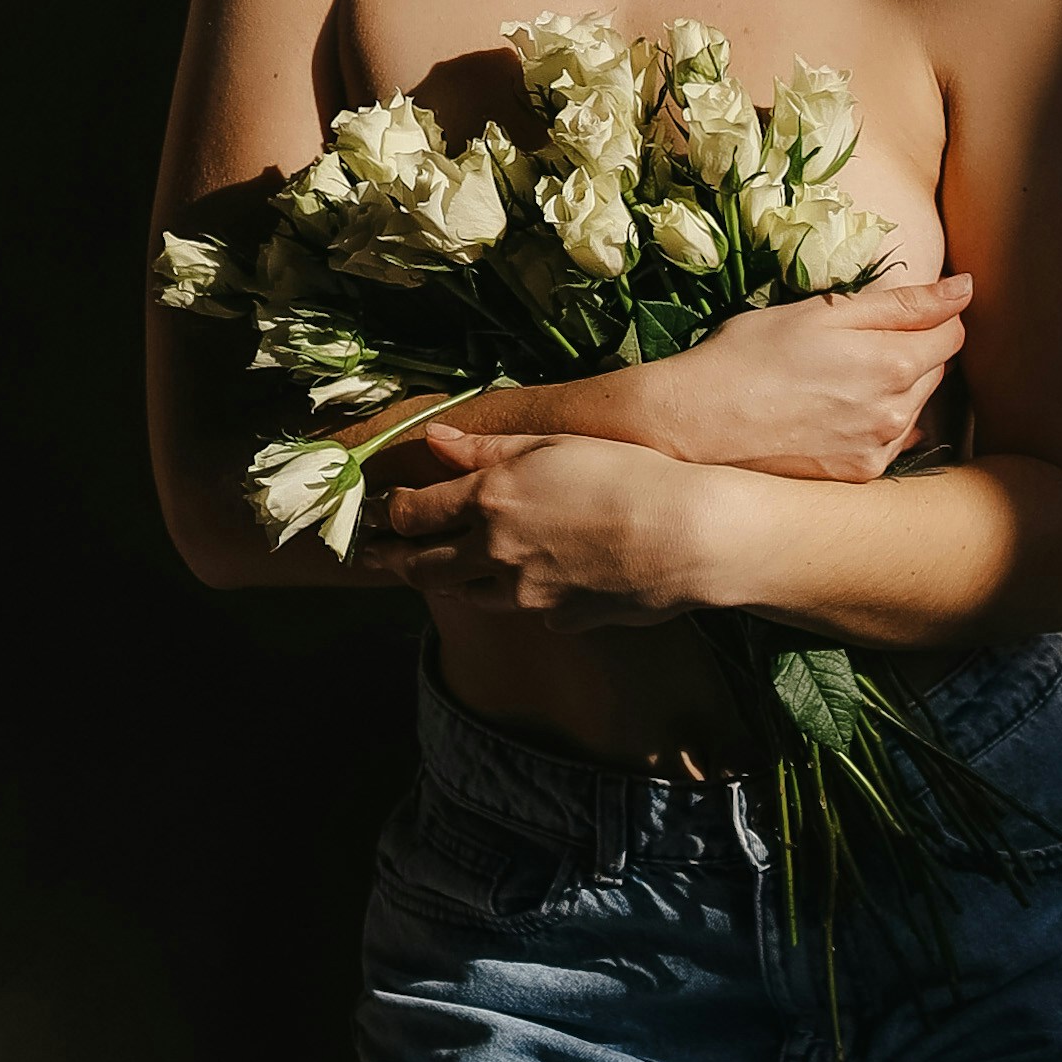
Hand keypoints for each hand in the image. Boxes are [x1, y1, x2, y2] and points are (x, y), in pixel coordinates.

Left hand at [356, 425, 723, 618]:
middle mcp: (495, 553)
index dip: (389, 512)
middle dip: (393, 560)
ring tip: (442, 568)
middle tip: (374, 556)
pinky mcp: (558, 621)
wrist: (688, 536)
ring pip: (467, 594)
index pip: (412, 513)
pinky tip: (535, 578)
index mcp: (490, 500)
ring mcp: (524, 595)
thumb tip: (435, 440)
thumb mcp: (554, 445)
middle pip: (421, 566)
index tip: (381, 510)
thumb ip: (488, 448)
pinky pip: (525, 609)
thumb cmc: (627, 473)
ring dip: (450, 580)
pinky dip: (518, 594)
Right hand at [610, 279, 971, 485]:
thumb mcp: (824, 311)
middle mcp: (896, 413)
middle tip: (854, 343)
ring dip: (896, 387)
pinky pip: (892, 441)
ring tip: (838, 378)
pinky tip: (835, 411)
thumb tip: (965, 289)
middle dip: (911, 349)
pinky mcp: (860, 476)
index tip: (896, 311)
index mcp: (892, 362)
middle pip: (936, 369)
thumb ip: (903, 302)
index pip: (952, 331)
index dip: (931, 314)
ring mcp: (879, 449)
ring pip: (915, 406)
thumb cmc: (751, 353)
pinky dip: (877, 422)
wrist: (697, 423)